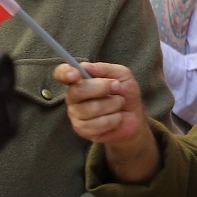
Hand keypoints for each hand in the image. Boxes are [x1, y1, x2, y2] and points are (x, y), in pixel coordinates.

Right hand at [57, 60, 157, 182]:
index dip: (65, 73)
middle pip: (77, 91)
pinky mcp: (83, 130)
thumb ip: (106, 69)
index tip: (76, 74)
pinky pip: (100, 123)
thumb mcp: (122, 76)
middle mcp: (73, 97)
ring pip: (92, 108)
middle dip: (102, 87)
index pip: (61, 74)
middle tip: (117, 87)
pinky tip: (117, 117)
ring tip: (119, 104)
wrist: (134, 117)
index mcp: (79, 81)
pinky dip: (115, 118)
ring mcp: (76, 114)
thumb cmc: (125, 93)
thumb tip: (86, 66)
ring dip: (114, 104)